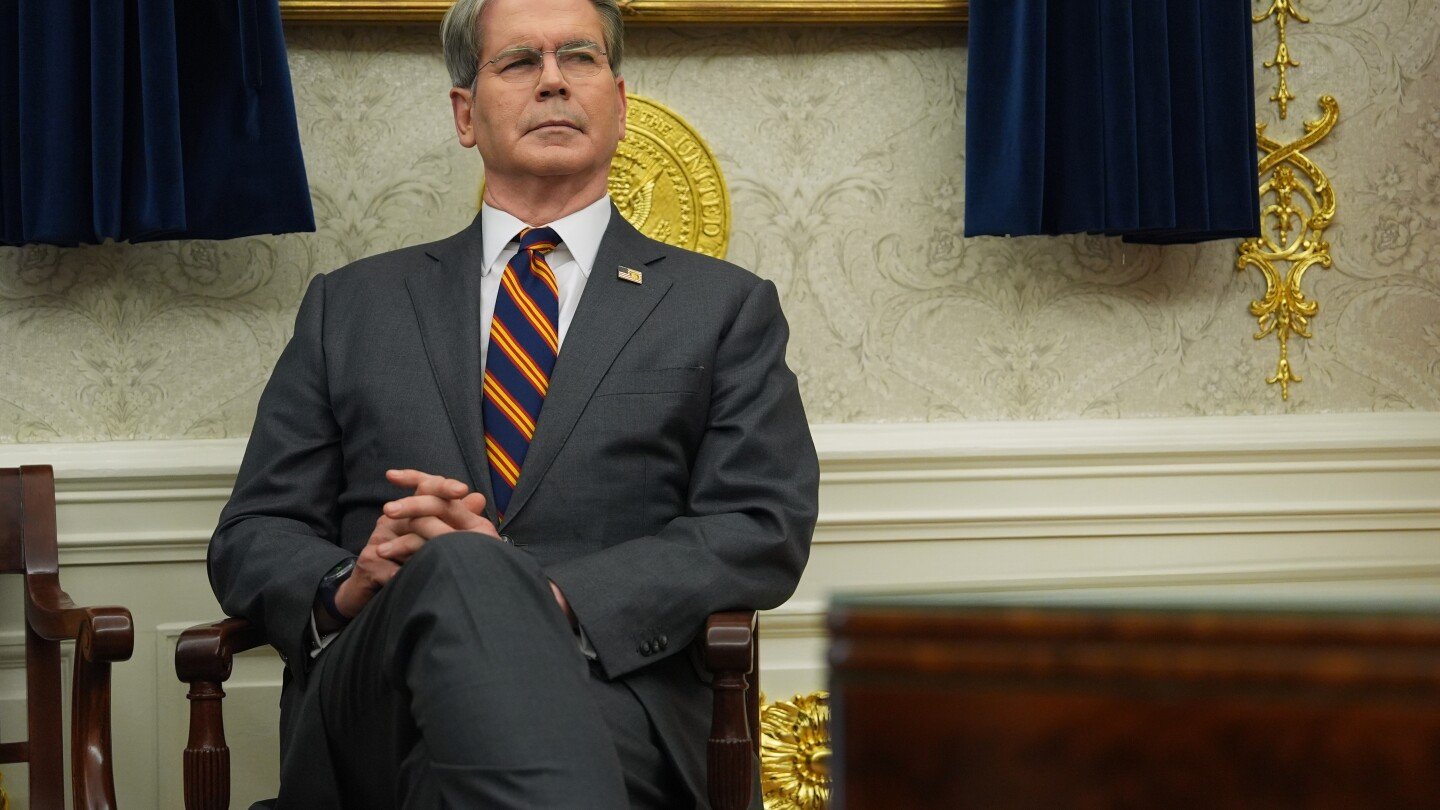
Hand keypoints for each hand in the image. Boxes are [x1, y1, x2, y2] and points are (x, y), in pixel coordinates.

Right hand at [332, 470, 498, 619]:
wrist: (369, 592)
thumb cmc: (407, 562)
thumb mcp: (433, 539)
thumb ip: (455, 518)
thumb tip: (479, 497)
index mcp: (408, 512)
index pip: (424, 488)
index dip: (442, 486)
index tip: (462, 489)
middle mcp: (391, 520)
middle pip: (413, 506)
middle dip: (431, 504)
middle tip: (455, 506)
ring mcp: (379, 540)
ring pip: (405, 539)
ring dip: (423, 549)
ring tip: (441, 555)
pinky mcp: (369, 562)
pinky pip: (390, 567)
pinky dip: (402, 574)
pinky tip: (411, 580)